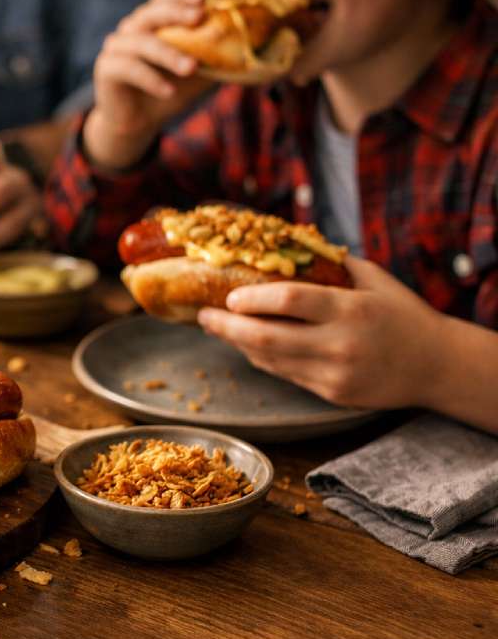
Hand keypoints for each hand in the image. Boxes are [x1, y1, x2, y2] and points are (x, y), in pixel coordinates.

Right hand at [83, 0, 213, 168]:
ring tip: (191, 68)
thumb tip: (253, 41)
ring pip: (142, 42)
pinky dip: (151, 79)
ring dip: (169, 53)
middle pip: (151, 12)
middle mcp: (132, 28)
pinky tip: (168, 92)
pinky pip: (129, 68)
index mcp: (153, 21)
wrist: (138, 123)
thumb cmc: (170, 90)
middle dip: (176, 12)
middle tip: (199, 18)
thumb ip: (217, 54)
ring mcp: (116, 47)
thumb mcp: (199, 72)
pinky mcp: (106, 68)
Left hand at [195, 257, 446, 409]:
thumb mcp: (373, 280)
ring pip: (269, 360)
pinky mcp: (330, 394)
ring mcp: (333, 374)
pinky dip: (261, 358)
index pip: (290, 302)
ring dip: (237, 343)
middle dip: (226, 327)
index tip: (228, 295)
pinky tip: (247, 343)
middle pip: (266, 338)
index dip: (253, 299)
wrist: (436, 365)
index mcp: (351, 310)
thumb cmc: (403, 314)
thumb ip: (331, 264)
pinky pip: (283, 374)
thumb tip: (284, 244)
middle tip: (203, 314)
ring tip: (217, 326)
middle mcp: (340, 344)